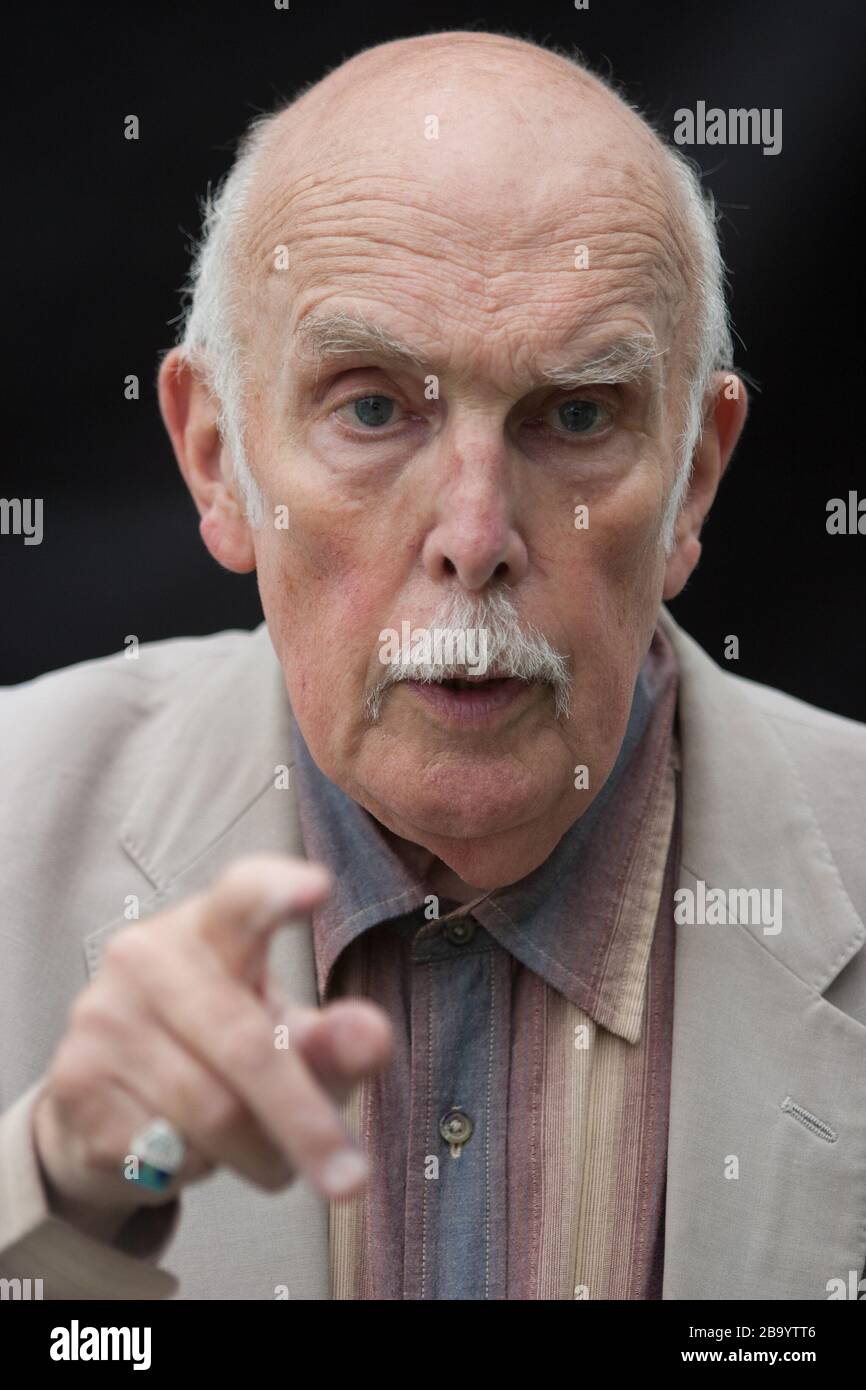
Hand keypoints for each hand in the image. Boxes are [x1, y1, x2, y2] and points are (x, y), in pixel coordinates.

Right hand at [32, 855, 392, 1231]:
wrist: (108, 1101)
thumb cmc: (222, 1049)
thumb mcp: (286, 1036)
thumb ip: (334, 1039)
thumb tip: (373, 1035)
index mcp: (212, 926)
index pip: (243, 896)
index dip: (276, 890)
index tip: (316, 886)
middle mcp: (148, 955)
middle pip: (245, 1045)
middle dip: (305, 1121)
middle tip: (352, 1181)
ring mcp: (103, 1014)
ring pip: (211, 1112)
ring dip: (258, 1154)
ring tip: (267, 1156)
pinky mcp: (74, 1081)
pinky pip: (163, 1150)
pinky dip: (198, 1169)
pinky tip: (189, 1148)